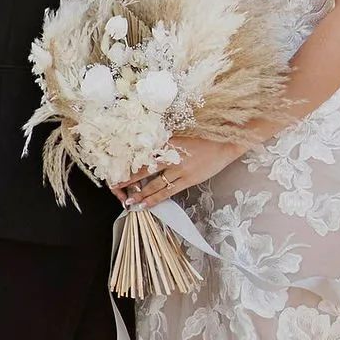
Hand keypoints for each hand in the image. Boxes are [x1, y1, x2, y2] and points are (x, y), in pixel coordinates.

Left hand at [116, 134, 245, 206]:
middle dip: (128, 178)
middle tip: (114, 185)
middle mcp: (171, 156)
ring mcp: (180, 169)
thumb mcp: (182, 135)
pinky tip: (145, 204)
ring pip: (154, 183)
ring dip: (140, 193)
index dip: (130, 161)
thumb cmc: (205, 138)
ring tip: (128, 199)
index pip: (144, 153)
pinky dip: (155, 198)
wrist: (224, 144)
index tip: (117, 166)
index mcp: (168, 142)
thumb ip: (166, 142)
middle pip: (144, 168)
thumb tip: (150, 148)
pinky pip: (168, 191)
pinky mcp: (188, 180)